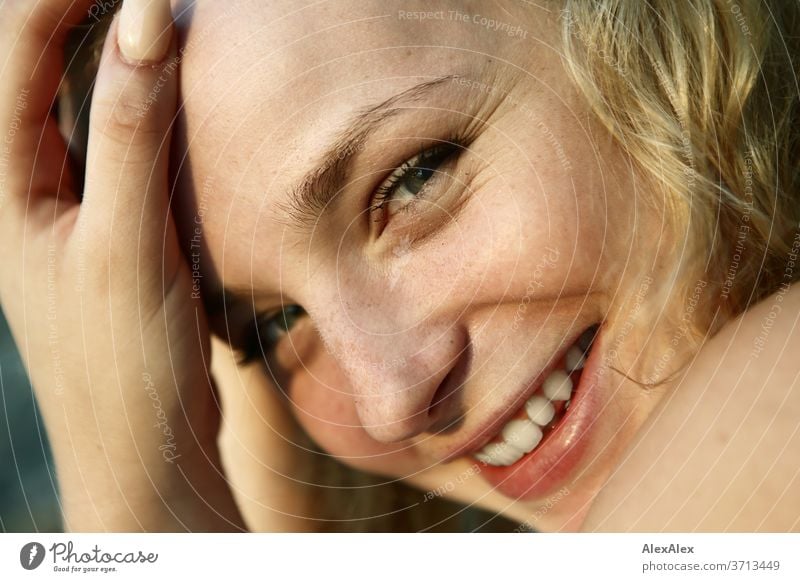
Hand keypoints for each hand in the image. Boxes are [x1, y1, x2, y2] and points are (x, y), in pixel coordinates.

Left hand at [0, 0, 243, 530]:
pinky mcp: (102, 209)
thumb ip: (127, 132)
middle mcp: (17, 174)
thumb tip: (146, 15)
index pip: (15, 41)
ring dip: (110, 35)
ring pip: (69, 81)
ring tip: (164, 14)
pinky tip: (174, 77)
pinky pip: (110, 124)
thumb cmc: (122, 363)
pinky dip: (140, 88)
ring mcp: (60, 191)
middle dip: (83, 2)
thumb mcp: (125, 246)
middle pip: (31, 49)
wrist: (140, 446)